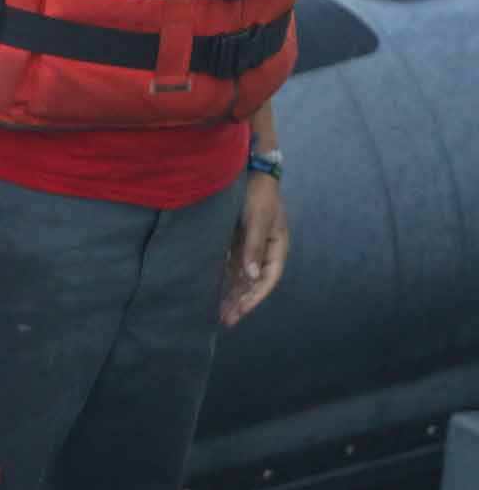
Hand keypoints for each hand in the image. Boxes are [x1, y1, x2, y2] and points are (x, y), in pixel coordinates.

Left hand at [221, 172, 287, 325]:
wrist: (248, 169)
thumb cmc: (257, 193)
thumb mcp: (257, 219)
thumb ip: (253, 246)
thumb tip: (253, 276)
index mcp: (276, 246)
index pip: (267, 279)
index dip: (255, 297)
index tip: (240, 312)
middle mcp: (263, 249)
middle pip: (253, 281)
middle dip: (240, 301)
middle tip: (225, 320)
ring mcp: (248, 245)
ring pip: (240, 276)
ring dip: (231, 294)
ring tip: (218, 313)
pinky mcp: (234, 239)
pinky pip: (229, 264)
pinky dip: (222, 278)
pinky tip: (212, 291)